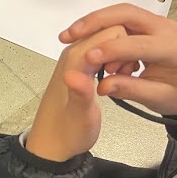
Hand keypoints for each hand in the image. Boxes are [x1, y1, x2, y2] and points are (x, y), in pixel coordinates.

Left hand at [27, 26, 126, 161]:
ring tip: (118, 80)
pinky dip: (114, 64)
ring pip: (107, 43)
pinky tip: (113, 81)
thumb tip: (76, 75)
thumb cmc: (65, 133)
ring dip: (120, 58)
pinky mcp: (80, 70)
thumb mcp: (79, 116)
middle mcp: (73, 56)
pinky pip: (102, 55)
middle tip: (122, 77)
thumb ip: (80, 94)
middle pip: (110, 33)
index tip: (122, 72)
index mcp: (75, 61)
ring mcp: (76, 62)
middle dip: (124, 51)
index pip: (110, 32)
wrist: (52, 145)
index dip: (124, 49)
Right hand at [60, 4, 176, 115]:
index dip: (110, 50)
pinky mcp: (146, 25)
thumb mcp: (161, 98)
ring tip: (72, 36)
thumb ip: (132, 91)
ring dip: (93, 22)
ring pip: (120, 12)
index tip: (89, 58)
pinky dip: (101, 27)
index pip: (137, 44)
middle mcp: (164, 29)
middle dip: (95, 22)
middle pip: (125, 13)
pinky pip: (121, 19)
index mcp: (172, 48)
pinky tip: (89, 42)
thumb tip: (104, 86)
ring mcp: (155, 24)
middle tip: (71, 34)